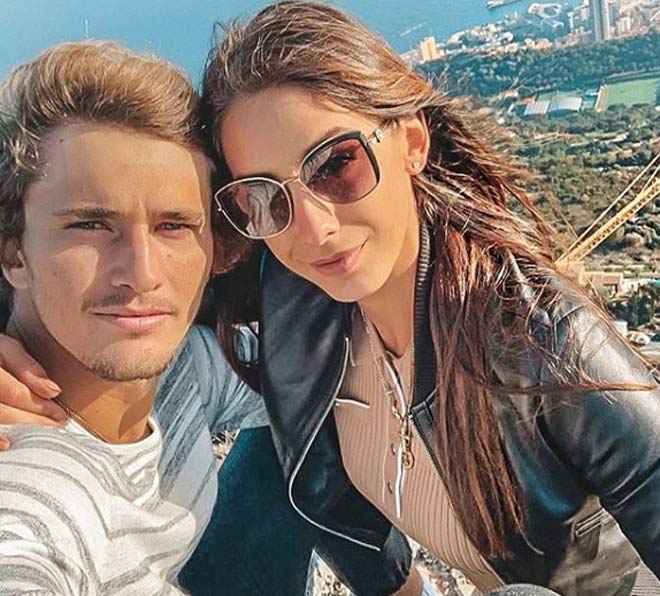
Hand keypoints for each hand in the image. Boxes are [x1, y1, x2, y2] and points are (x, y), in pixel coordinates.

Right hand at [0, 334, 65, 448]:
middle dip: (31, 422)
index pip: (14, 392)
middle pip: (2, 412)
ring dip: (18, 432)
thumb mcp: (5, 349)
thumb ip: (26, 366)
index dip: (39, 406)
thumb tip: (52, 391)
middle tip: (55, 430)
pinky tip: (8, 445)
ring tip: (39, 437)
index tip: (61, 416)